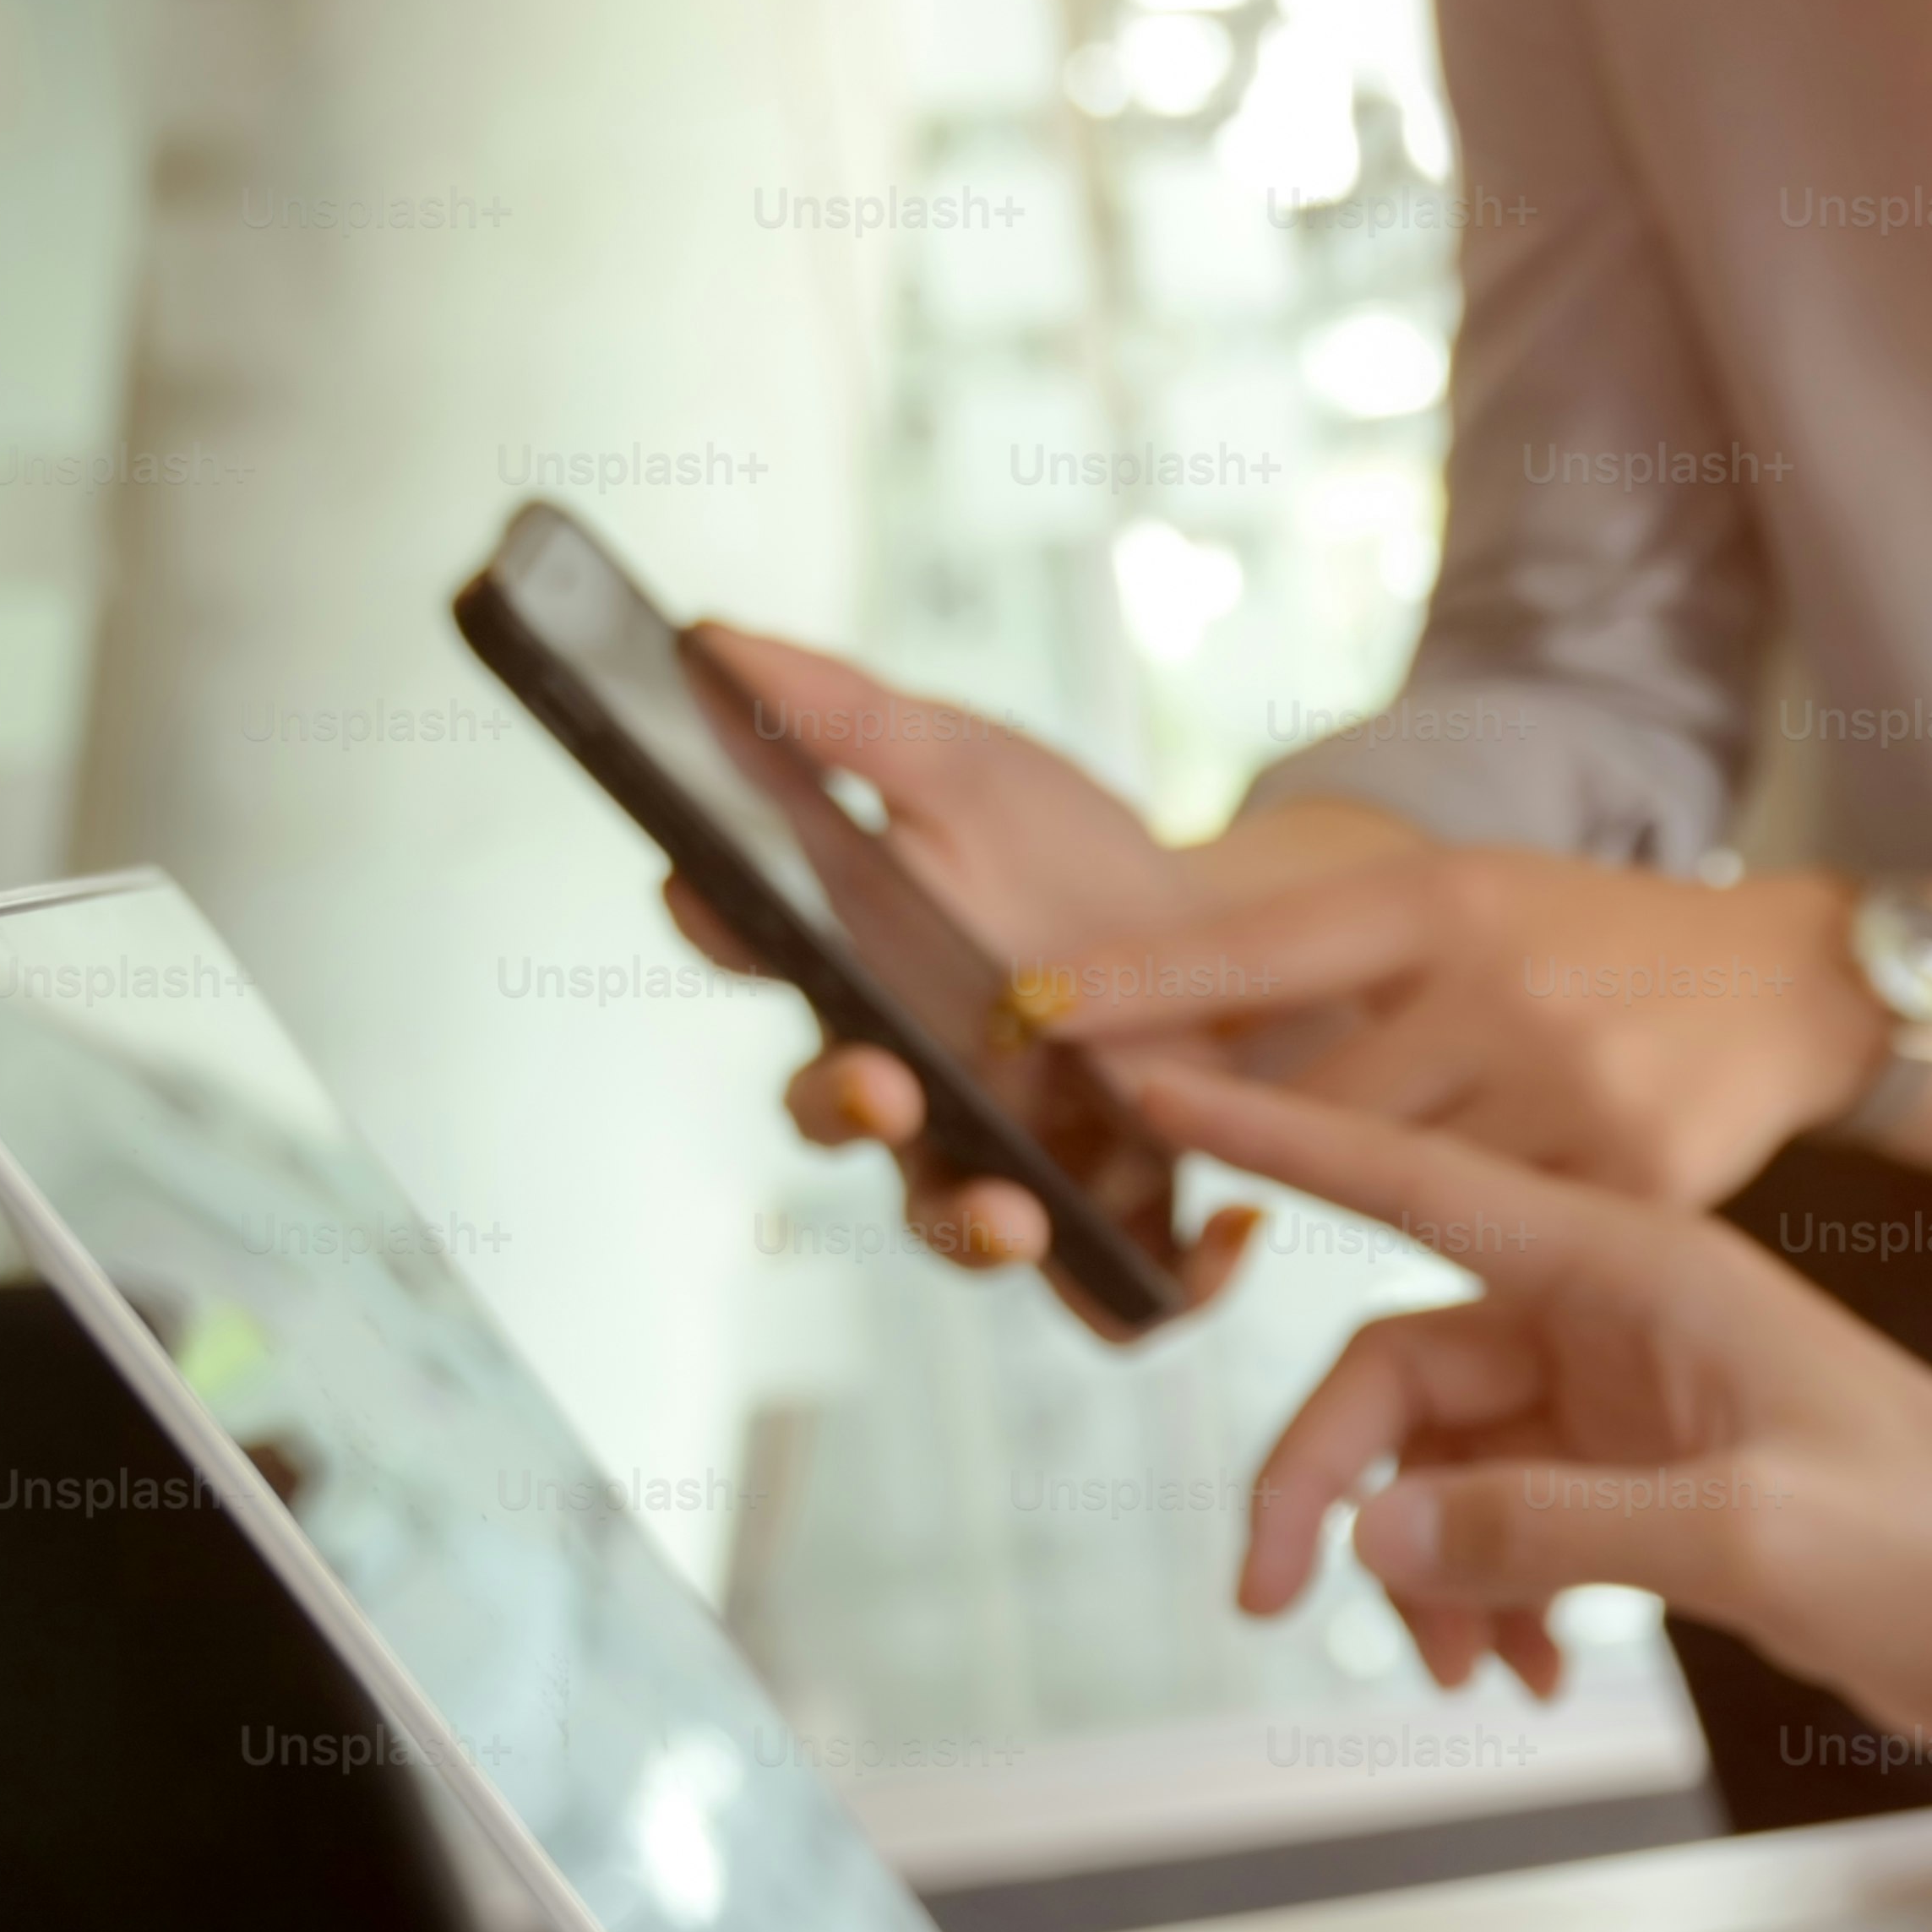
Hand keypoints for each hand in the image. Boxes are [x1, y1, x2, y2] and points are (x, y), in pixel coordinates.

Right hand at [668, 625, 1261, 1325]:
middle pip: (835, 1114)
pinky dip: (1167, 1287)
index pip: (750, 944)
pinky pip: (1117, 1294)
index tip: (702, 886)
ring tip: (1018, 1218)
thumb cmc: (1065, 853)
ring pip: (953, 1221)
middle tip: (877, 1083)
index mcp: (855, 965)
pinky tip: (1229, 1235)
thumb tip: (710, 638)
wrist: (1227, 938)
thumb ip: (849, 719)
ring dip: (972, 1232)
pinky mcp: (1110, 1212)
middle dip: (842, 1107)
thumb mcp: (969, 766)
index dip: (714, 920)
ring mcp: (1003, 1157)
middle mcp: (909, 1079)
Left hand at [1049, 850, 1889, 1210]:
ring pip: (1401, 1186)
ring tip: (1416, 1161)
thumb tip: (1152, 1006)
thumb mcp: (1469, 898)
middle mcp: (1505, 989)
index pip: (1262, 946)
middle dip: (1268, 1132)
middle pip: (1319, 1107)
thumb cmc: (1593, 940)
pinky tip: (1512, 1211)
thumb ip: (1333, 953)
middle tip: (1212, 1142)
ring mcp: (1572, 1092)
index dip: (1145, 982)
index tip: (1037, 1007)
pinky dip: (1484, 1237)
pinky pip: (1500, 1243)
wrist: (1793, 984)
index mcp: (1449, 900)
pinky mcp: (1634, 1186)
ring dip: (1385, 1190)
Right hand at [1123, 1061, 1931, 1720]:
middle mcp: (1616, 1318)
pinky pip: (1513, 1520)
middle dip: (1330, 1485)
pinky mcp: (1652, 1480)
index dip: (1277, 1137)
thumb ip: (1546, 1526)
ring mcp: (1628, 1400)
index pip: (1411, 1185)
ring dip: (1426, 1569)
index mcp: (1636, 1271)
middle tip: (1279, 1604)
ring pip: (1445, 1461)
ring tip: (1469, 1676)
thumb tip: (1374, 1529)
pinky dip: (1496, 1598)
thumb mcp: (1743, 1538)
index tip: (1159, 1084)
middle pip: (1398, 1367)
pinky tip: (1532, 1675)